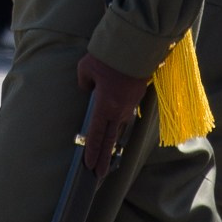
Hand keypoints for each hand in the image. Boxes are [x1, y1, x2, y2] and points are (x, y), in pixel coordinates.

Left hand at [77, 50, 148, 175]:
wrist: (136, 46)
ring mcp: (130, 105)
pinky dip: (119, 127)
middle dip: (104, 159)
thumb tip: (89, 90)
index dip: (92, 152)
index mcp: (105, 105)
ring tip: (107, 157)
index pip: (96, 135)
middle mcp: (119, 110)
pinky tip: (115, 131)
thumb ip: (84, 83)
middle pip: (110, 140)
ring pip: (119, 129)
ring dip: (112, 143)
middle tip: (99, 175)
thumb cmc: (107, 57)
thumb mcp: (85, 69)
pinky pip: (126, 117)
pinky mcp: (137, 98)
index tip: (89, 167)